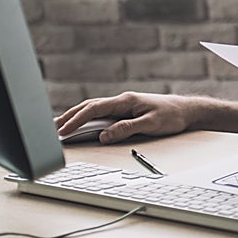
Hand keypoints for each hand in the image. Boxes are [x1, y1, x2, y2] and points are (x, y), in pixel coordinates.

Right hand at [55, 92, 195, 144]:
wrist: (186, 110)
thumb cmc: (171, 116)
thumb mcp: (150, 124)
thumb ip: (126, 129)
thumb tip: (104, 136)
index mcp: (125, 101)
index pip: (94, 109)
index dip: (76, 120)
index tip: (62, 131)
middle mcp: (121, 101)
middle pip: (89, 107)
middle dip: (69, 117)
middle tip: (52, 130)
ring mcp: (123, 105)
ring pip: (93, 109)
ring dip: (75, 116)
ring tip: (59, 126)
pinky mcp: (125, 110)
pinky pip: (101, 113)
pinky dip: (87, 118)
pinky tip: (81, 124)